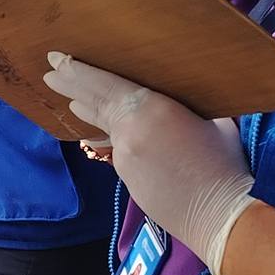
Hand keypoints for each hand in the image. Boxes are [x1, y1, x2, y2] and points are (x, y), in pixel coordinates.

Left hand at [43, 53, 256, 274]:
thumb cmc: (225, 164)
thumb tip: (189, 102)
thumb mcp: (216, 122)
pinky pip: (118, 151)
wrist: (219, 215)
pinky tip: (106, 135)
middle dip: (70, 86)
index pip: (105, 84)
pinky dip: (111, 138)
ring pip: (105, 130)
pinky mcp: (128, 180)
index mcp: (150, 108)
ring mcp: (124, 159)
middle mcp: (128, 131)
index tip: (57, 59)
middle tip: (49, 74)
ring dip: (88, 113)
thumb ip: (193, 107)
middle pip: (94, 103)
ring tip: (73, 103)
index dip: (78, 71)